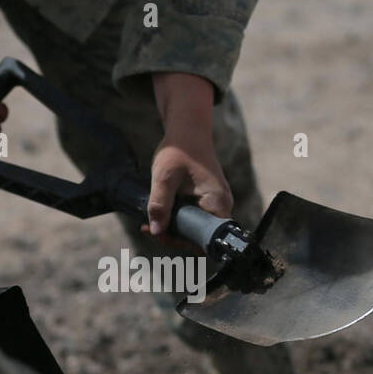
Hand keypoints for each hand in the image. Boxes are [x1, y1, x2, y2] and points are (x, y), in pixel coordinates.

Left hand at [147, 73, 232, 238]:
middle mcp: (222, 205)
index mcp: (217, 202)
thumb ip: (160, 205)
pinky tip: (161, 214)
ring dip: (174, 228)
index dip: (183, 242)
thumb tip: (157, 231)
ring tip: (151, 223)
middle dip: (175, 236)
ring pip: (196, 227)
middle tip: (150, 229)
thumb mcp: (164, 178)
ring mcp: (216, 203)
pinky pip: (195, 216)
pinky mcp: (208, 199)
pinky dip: (178, 218)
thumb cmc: (179, 150)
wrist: (187, 131)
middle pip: (200, 236)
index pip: (206, 238)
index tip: (162, 235)